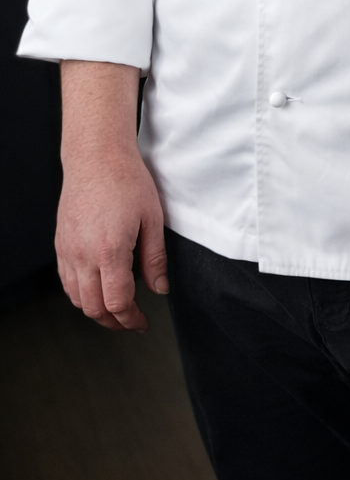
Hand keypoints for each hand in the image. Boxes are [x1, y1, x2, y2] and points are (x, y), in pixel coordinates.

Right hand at [56, 60, 167, 331]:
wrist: (96, 156)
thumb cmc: (127, 180)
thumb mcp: (153, 218)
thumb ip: (155, 258)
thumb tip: (159, 289)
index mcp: (110, 250)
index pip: (117, 302)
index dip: (131, 319)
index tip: (142, 323)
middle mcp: (83, 254)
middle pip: (93, 308)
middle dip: (114, 322)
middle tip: (132, 322)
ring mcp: (67, 250)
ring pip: (76, 299)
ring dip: (96, 311)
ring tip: (116, 310)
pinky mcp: (60, 245)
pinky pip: (66, 282)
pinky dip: (80, 295)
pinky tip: (96, 290)